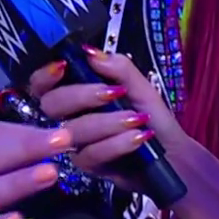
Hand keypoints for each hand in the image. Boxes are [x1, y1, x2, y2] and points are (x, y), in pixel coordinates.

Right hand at [24, 49, 192, 198]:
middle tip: (113, 92)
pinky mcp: (87, 166)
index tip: (64, 66)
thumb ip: (118, 68)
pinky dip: (116, 143)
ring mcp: (76, 143)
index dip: (45, 75)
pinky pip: (91, 154)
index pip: (45, 83)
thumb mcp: (141, 87)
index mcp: (78, 93)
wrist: (172, 155)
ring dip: (107, 122)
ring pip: (72, 131)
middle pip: (51, 105)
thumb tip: (90, 52)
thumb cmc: (153, 118)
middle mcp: (70, 117)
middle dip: (81, 95)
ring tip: (136, 119)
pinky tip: (137, 137)